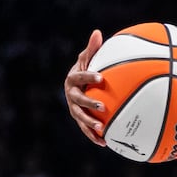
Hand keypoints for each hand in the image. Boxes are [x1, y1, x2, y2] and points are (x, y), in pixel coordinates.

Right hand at [64, 29, 107, 146]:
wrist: (80, 85)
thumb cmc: (88, 69)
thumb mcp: (89, 59)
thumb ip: (93, 49)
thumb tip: (97, 33)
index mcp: (72, 79)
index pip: (79, 77)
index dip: (88, 77)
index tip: (100, 77)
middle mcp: (70, 95)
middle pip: (77, 100)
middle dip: (88, 104)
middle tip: (102, 106)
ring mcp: (74, 108)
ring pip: (80, 117)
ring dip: (89, 124)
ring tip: (102, 129)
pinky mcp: (79, 119)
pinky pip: (86, 129)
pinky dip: (94, 136)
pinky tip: (105, 143)